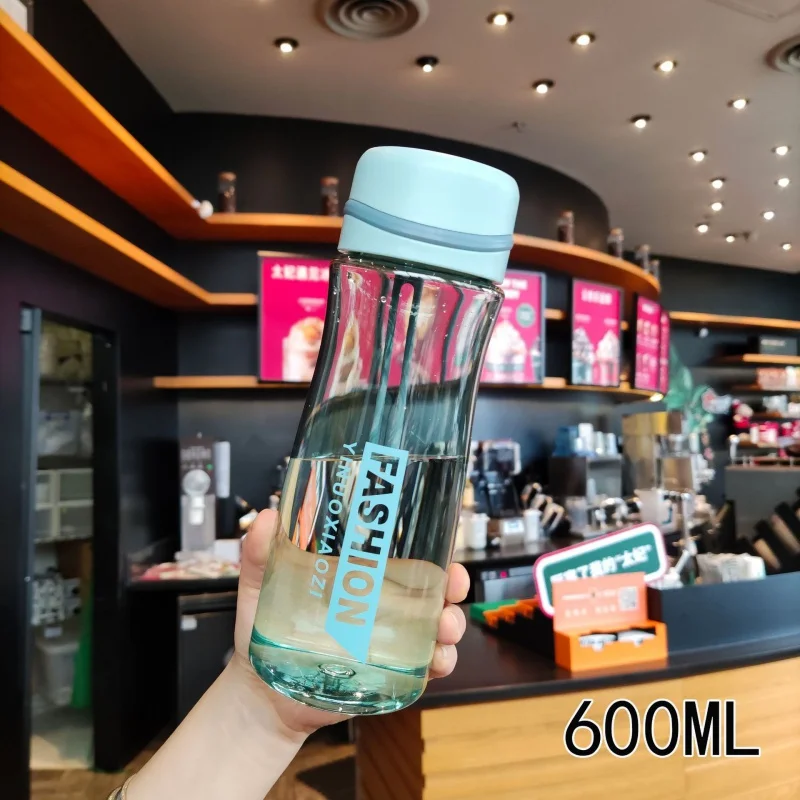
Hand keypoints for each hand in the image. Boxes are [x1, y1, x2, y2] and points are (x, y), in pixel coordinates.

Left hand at [232, 509, 469, 734]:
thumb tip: (268, 515)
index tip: (443, 549)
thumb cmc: (265, 633)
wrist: (262, 694)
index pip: (406, 558)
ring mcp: (391, 642)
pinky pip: (425, 668)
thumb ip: (261, 554)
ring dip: (451, 624)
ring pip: (437, 628)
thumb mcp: (262, 587)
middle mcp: (384, 607)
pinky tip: (435, 661)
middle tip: (453, 586)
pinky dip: (440, 663)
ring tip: (444, 628)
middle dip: (453, 585)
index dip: (432, 551)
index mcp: (362, 580)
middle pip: (433, 590)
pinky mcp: (391, 675)